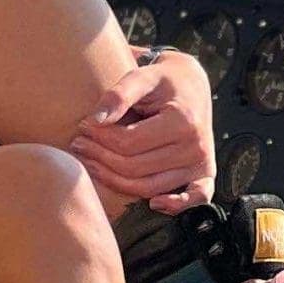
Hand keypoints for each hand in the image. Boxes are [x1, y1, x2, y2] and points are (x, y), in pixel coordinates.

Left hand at [69, 47, 215, 212]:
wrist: (191, 83)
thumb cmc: (161, 80)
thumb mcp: (142, 76)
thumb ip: (118, 94)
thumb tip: (95, 120)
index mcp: (182, 121)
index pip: (129, 142)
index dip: (100, 137)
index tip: (82, 126)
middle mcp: (196, 146)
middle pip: (136, 167)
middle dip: (100, 158)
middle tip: (78, 145)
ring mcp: (202, 163)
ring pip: (150, 187)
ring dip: (116, 181)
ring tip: (91, 164)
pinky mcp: (205, 174)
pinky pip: (195, 199)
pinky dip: (175, 206)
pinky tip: (153, 204)